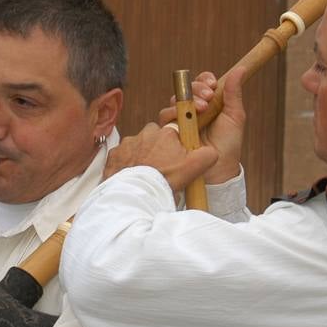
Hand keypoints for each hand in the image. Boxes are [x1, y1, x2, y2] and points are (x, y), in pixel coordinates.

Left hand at [103, 122, 219, 192]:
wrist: (136, 194)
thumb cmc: (164, 180)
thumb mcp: (194, 168)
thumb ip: (207, 155)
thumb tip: (212, 151)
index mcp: (166, 133)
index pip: (174, 132)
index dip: (175, 145)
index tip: (175, 157)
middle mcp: (146, 133)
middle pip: (154, 137)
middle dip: (157, 148)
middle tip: (161, 167)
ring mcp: (128, 143)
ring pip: (138, 146)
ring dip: (141, 156)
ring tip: (146, 174)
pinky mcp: (114, 154)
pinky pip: (122, 156)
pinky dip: (126, 164)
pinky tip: (132, 176)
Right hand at [155, 67, 247, 184]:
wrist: (218, 169)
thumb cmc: (228, 144)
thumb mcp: (235, 116)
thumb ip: (234, 93)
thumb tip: (240, 69)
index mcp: (208, 102)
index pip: (202, 83)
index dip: (205, 80)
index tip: (213, 84)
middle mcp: (192, 108)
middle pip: (186, 88)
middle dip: (197, 88)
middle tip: (208, 97)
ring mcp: (181, 119)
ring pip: (175, 100)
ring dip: (187, 100)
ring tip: (201, 109)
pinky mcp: (171, 130)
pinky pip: (165, 115)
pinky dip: (174, 113)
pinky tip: (185, 118)